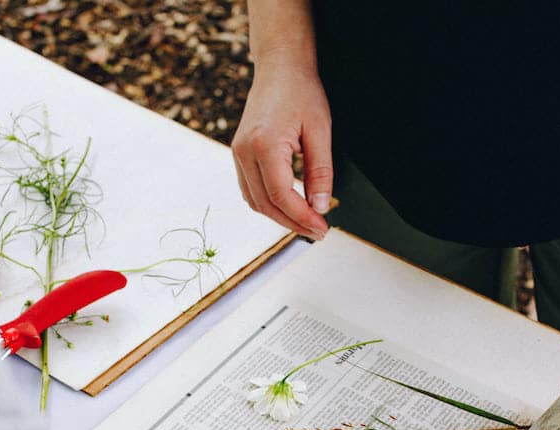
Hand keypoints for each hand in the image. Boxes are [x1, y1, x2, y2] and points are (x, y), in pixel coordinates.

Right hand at [231, 58, 332, 239]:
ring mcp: (237, 153)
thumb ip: (320, 172)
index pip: (281, 195)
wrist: (279, 67)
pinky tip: (288, 207)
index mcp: (264, 144)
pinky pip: (249, 190)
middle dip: (293, 223)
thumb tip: (320, 207)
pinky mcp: (239, 154)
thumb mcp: (320, 131)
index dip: (302, 217)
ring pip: (255, 201)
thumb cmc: (301, 92)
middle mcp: (244, 152)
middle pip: (266, 204)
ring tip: (306, 223)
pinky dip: (268, 204)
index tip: (322, 227)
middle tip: (318, 231)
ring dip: (280, 217)